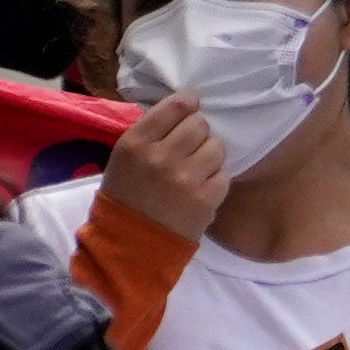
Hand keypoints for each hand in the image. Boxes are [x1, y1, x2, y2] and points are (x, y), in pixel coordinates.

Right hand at [97, 92, 229, 247]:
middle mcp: (160, 156)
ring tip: (195, 170)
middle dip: (198, 134)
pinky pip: (224, 174)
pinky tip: (199, 190)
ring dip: (210, 156)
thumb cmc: (127, 197)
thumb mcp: (125, 160)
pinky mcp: (206, 198)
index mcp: (135, 144)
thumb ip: (152, 133)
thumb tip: (185, 106)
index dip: (188, 104)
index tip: (193, 107)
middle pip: (200, 124)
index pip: (175, 106)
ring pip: (217, 147)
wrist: (130, 245)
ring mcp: (185, 177)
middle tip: (189, 149)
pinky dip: (215, 181)